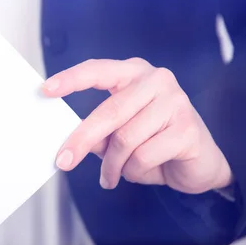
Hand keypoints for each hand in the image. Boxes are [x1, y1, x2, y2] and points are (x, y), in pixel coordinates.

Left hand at [43, 57, 232, 193]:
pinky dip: (134, 171)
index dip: (71, 79)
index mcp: (134, 73)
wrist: (200, 163)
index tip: (45, 89)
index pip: (98, 70)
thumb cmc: (155, 143)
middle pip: (108, 112)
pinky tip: (139, 171)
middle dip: (81, 140)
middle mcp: (157, 80)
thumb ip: (98, 131)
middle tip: (64, 161)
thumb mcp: (120, 135)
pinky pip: (143, 156)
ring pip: (125, 139)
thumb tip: (68, 138)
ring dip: (114, 165)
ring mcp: (176, 102)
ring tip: (112, 175)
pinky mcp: (188, 128)